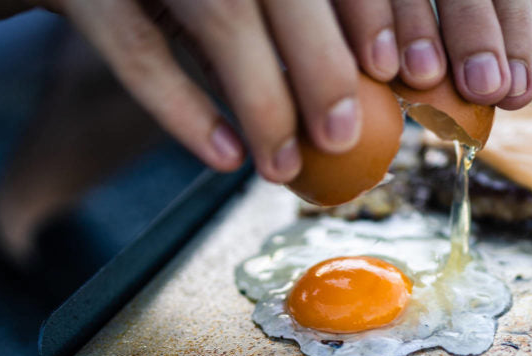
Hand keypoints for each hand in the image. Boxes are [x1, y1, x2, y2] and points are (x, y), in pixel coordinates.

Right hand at [32, 0, 531, 181]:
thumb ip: (286, 15)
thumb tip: (360, 86)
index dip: (372, 9)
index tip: (398, 68)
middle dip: (325, 62)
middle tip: (346, 134)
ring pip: (221, 14)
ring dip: (263, 98)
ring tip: (286, 165)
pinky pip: (133, 47)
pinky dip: (184, 108)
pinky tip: (225, 156)